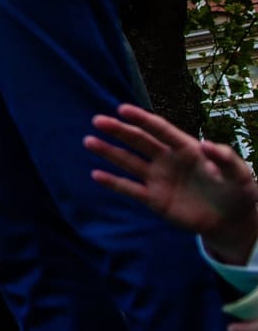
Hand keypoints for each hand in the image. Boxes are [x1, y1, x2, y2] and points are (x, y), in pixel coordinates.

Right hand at [84, 104, 257, 265]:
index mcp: (187, 149)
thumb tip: (204, 144)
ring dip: (109, 152)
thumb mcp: (241, 175)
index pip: (161, 130)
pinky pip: (130, 189)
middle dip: (119, 130)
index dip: (142, 119)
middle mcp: (168, 160)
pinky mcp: (154, 199)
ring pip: (129, 162)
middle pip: (139, 141)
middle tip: (98, 121)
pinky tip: (96, 174)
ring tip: (89, 141)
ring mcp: (159, 179)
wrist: (231, 221)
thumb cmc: (238, 193)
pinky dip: (113, 183)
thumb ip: (226, 159)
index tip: (122, 109)